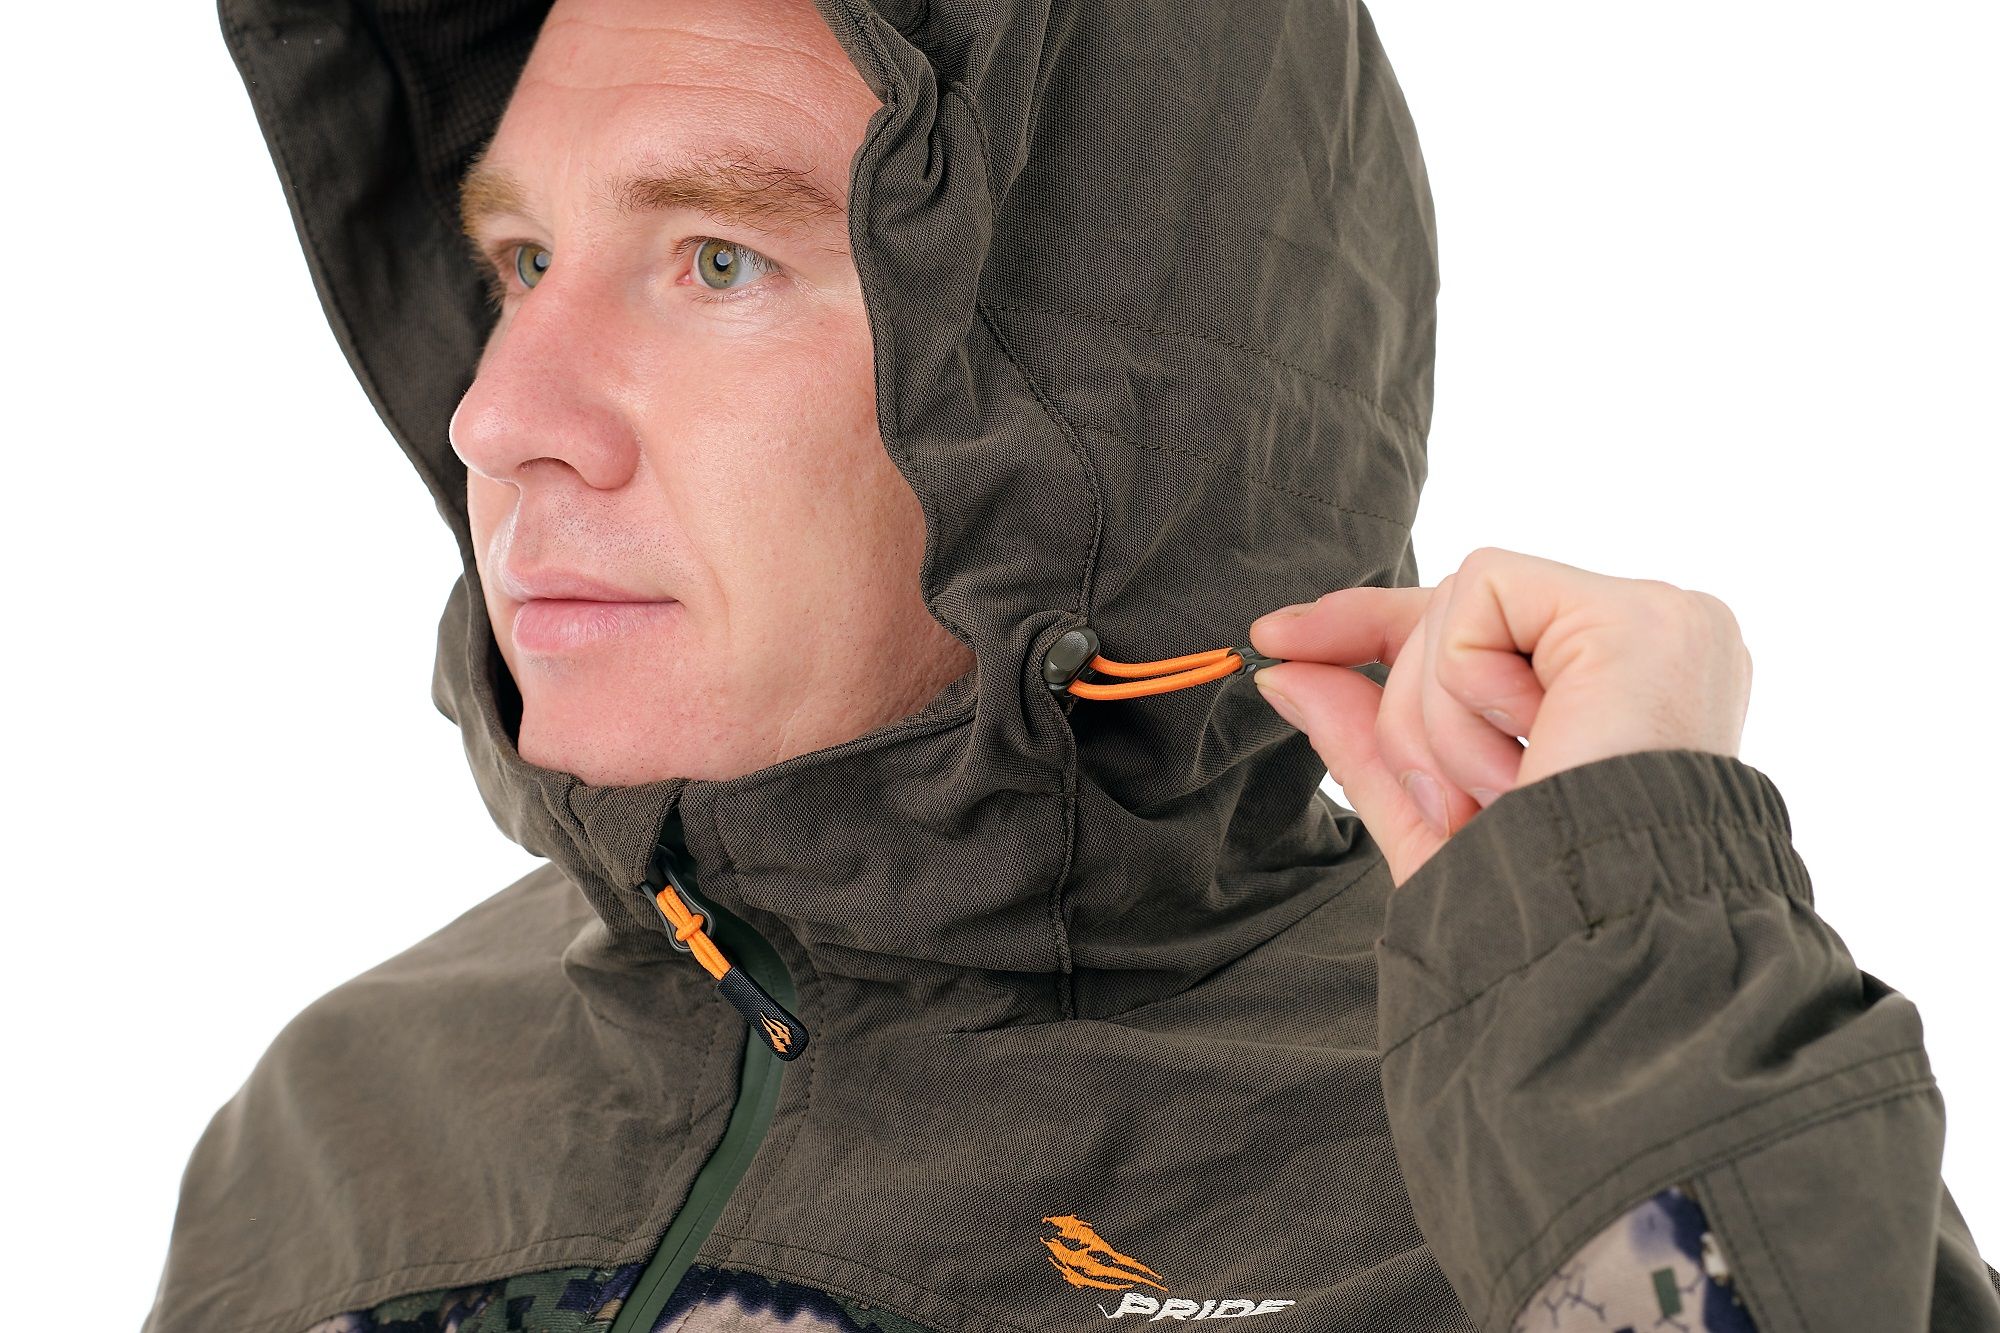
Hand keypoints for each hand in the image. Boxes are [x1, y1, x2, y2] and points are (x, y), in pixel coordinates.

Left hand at [1246, 546, 1752, 887]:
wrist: (1600, 965)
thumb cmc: (1538, 920)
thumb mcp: (1431, 823)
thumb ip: (1366, 739)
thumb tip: (1283, 672)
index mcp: (1623, 692)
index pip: (1477, 625)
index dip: (1370, 626)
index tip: (1277, 641)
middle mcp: (1655, 645)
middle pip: (1451, 621)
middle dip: (1409, 720)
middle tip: (1464, 806)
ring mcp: (1657, 622)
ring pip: (1454, 609)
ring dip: (1442, 726)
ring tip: (1511, 793)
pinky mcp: (1637, 617)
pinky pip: (1481, 594)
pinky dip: (1466, 687)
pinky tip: (1535, 747)